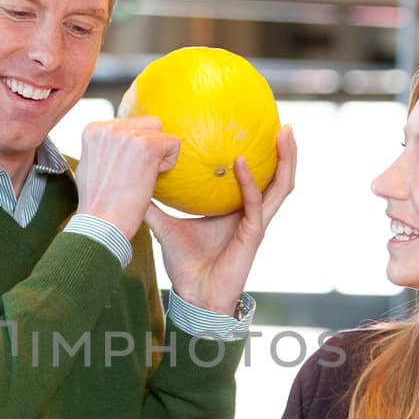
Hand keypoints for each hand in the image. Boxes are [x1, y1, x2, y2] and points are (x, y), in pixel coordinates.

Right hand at [74, 116, 181, 239]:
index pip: (129, 125)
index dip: (132, 149)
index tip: (122, 170)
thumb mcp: (91, 165)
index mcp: (94, 129)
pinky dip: (169, 163)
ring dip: (158, 155)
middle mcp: (110, 127)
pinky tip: (151, 179)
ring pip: (160, 132)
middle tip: (134, 174)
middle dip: (147, 147)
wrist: (101, 223)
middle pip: (147, 124)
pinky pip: (174, 144)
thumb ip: (106, 147)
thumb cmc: (98, 203)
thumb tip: (121, 141)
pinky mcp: (148, 145)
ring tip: (141, 177)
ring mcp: (128, 134)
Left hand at [145, 126, 296, 313]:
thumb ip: (154, 203)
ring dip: (285, 159)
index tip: (257, 129)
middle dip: (285, 151)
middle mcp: (252, 213)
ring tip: (284, 132)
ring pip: (281, 186)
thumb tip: (133, 179)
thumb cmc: (184, 264)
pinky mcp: (253, 234)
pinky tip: (241, 162)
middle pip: (278, 177)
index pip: (258, 177)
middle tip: (282, 123)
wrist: (194, 296)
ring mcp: (256, 223)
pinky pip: (255, 203)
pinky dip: (250, 181)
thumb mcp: (165, 226)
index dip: (262, 156)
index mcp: (238, 209)